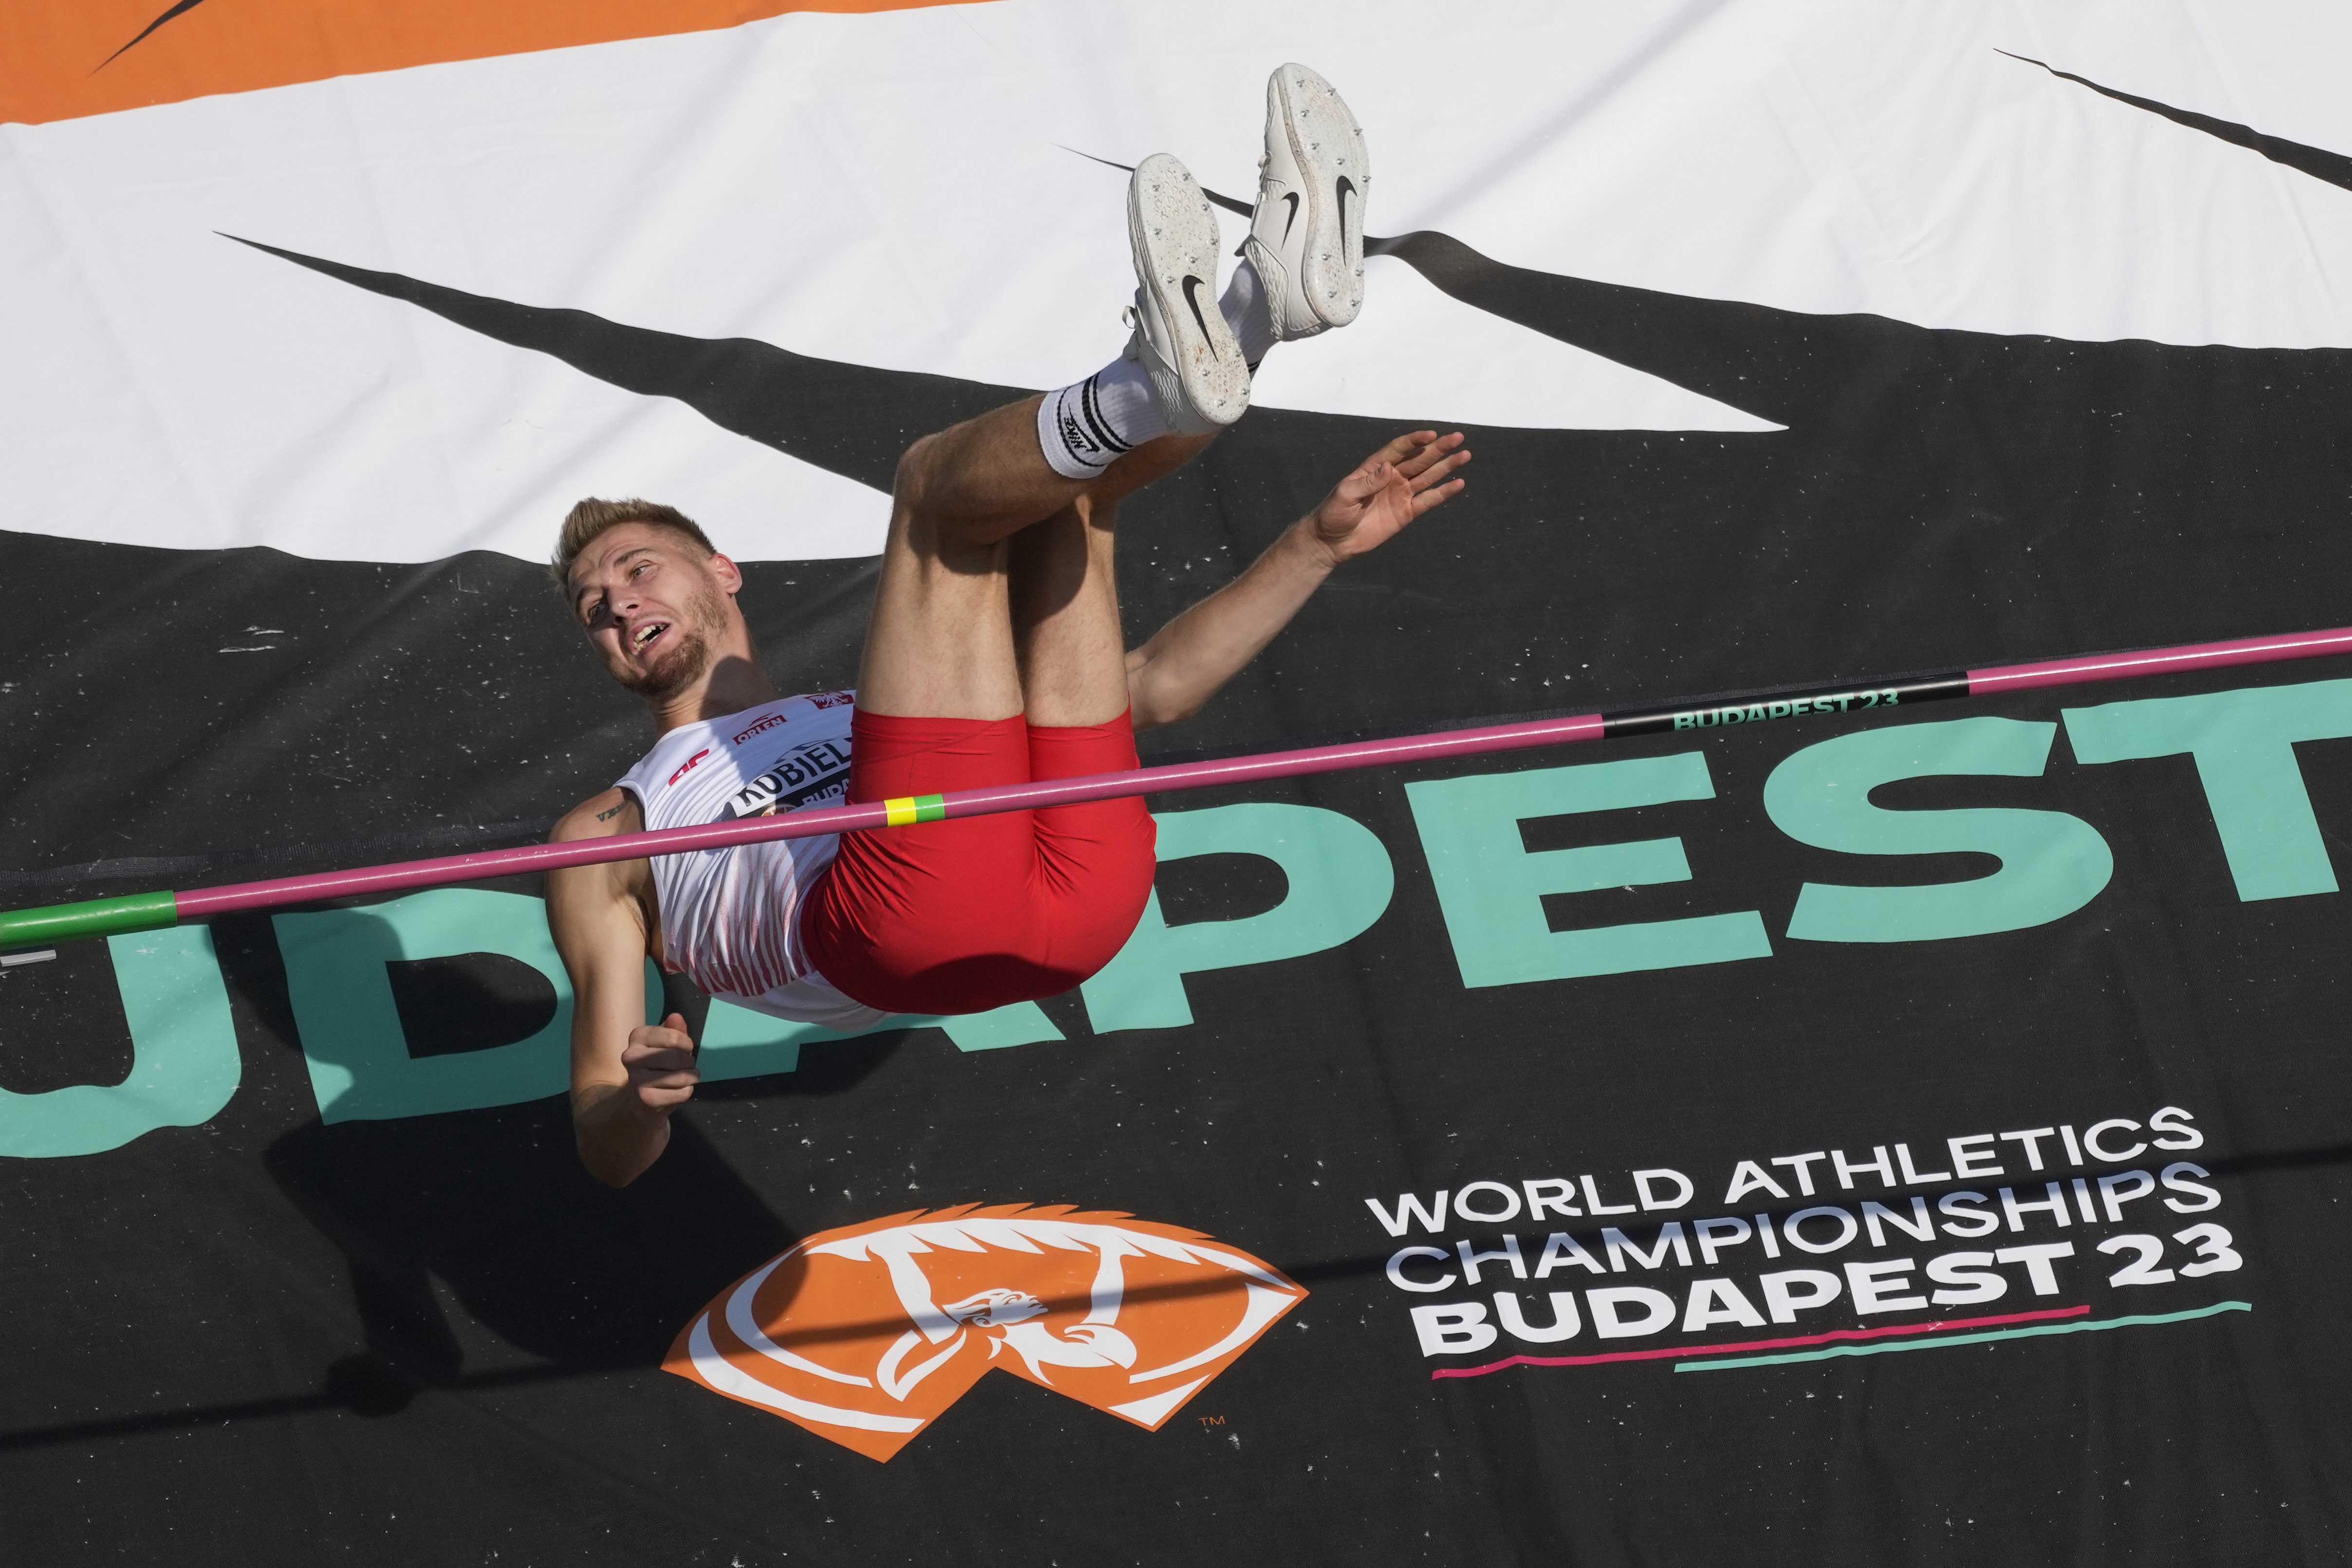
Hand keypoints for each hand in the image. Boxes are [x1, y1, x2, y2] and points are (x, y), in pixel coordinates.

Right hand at [621, 1012, 699, 1112]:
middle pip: (677, 1058)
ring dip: (691, 1078)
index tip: (686, 1048)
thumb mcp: (667, 1041)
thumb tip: (676, 1017)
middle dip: (690, 1063)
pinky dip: (687, 1092)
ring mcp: (635, 1078)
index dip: (687, 1044)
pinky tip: (679, 1090)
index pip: (675, 1037)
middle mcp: (631, 1056)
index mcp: (638, 1036)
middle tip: (688, 1066)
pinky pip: (681, 1093)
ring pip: (680, 1077)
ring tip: (687, 1077)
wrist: (641, 1093)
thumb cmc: (659, 1061)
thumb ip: (675, 1029)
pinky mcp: (645, 1098)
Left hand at [1304, 431, 1470, 564]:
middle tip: (1458, 438)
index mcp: (1375, 467)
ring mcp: (1401, 494)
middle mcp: (1392, 477)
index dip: (1415, 440)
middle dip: (1439, 448)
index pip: (1399, 449)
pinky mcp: (1407, 513)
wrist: (1334, 541)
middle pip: (1419, 459)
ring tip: (1465, 455)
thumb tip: (1389, 468)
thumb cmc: (1334, 513)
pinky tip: (1459, 483)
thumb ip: (1368, 482)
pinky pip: (1429, 501)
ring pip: (1428, 476)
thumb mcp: (1345, 494)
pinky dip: (1444, 493)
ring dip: (1446, 466)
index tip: (1431, 435)